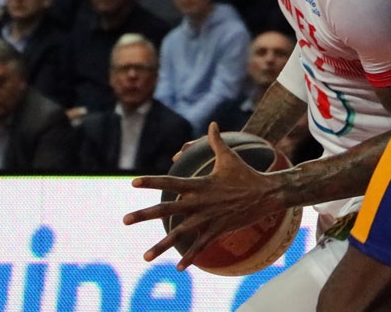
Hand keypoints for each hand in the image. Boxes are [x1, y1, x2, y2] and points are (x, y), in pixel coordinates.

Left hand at [123, 124, 287, 269]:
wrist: (266, 194)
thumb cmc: (246, 173)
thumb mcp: (230, 156)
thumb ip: (216, 141)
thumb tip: (213, 123)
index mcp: (199, 184)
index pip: (170, 182)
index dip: (151, 181)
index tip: (133, 183)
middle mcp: (199, 202)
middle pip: (166, 209)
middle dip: (144, 215)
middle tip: (124, 220)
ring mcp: (207, 218)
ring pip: (179, 234)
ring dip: (161, 247)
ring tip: (145, 257)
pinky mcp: (217, 230)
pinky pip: (200, 246)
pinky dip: (189, 257)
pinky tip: (178, 268)